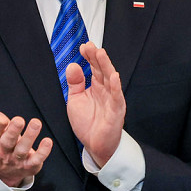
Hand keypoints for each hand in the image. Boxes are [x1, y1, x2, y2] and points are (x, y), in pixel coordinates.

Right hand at [0, 89, 51, 187]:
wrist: (3, 169)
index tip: (1, 119)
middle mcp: (4, 150)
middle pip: (7, 142)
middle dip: (13, 131)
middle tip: (19, 120)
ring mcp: (16, 159)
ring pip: (22, 150)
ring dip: (29, 137)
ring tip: (36, 123)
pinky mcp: (29, 165)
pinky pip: (36, 160)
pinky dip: (42, 152)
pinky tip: (48, 141)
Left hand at [65, 43, 124, 166]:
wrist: (94, 145)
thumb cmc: (87, 123)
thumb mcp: (75, 100)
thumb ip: (74, 83)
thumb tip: (73, 65)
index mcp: (97, 87)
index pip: (94, 67)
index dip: (89, 57)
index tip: (83, 46)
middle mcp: (106, 91)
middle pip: (102, 70)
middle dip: (97, 57)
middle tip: (91, 46)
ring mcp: (112, 100)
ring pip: (110, 80)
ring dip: (106, 66)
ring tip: (101, 54)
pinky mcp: (116, 112)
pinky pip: (117, 98)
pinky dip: (116, 87)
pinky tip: (114, 77)